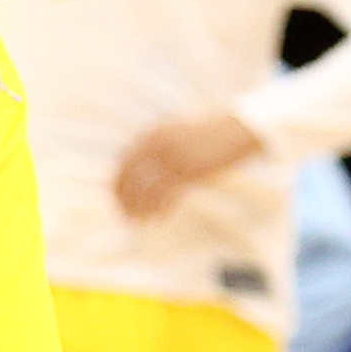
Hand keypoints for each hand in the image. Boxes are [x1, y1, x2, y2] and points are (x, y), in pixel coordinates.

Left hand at [112, 110, 260, 220]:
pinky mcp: (189, 171)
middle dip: (124, 199)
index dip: (116, 182)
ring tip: (137, 222)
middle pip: (130, 177)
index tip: (114, 197)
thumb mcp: (176, 131)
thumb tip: (140, 169)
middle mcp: (158, 144)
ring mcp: (173, 158)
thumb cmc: (207, 133)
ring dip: (140, 209)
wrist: (236, 129)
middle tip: (123, 214)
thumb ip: (157, 145)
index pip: (123, 161)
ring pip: (146, 190)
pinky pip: (167, 196)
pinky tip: (158, 219)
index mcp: (152, 132)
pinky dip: (159, 210)